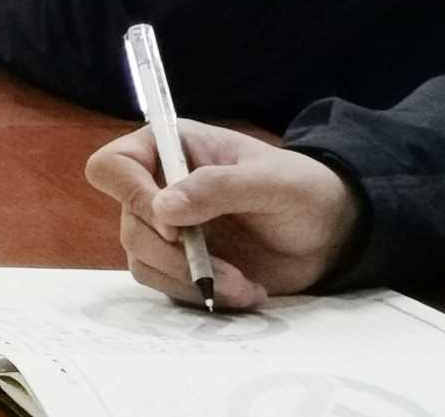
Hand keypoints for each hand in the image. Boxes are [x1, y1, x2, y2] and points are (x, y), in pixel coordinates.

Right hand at [84, 120, 358, 309]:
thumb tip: (163, 209)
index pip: (114, 167)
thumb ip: (218, 187)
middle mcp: (157, 188)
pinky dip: (201, 295)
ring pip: (142, 260)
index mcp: (168, 149)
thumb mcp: (269, 181)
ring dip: (189, 280)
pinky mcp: (181, 264)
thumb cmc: (300, 189)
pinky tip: (244, 291)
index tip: (176, 228)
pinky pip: (166, 286)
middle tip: (222, 271)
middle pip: (129, 224)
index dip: (132, 197)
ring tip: (242, 286)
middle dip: (174, 256)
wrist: (330, 232)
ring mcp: (167, 229)